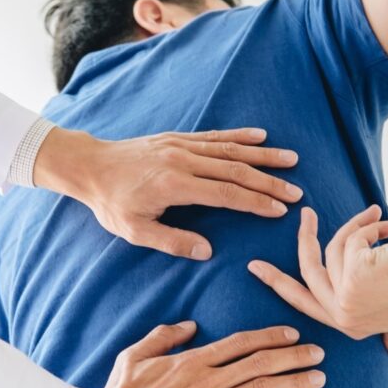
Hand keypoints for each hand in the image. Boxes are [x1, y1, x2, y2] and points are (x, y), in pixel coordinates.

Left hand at [34, 127, 301, 259]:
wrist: (89, 165)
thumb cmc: (111, 202)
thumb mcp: (134, 230)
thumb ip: (171, 241)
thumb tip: (207, 251)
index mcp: (174, 185)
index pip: (225, 194)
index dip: (254, 202)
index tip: (279, 210)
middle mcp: (182, 161)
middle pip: (235, 170)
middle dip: (268, 182)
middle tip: (297, 192)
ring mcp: (181, 146)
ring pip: (229, 150)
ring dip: (262, 155)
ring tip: (291, 160)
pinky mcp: (177, 138)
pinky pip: (214, 136)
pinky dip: (239, 136)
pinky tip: (260, 135)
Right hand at [77, 323, 325, 387]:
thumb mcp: (134, 355)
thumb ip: (162, 336)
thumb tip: (188, 325)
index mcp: (193, 360)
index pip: (240, 343)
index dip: (269, 337)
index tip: (292, 334)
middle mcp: (210, 380)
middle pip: (260, 363)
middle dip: (294, 356)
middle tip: (319, 352)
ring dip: (295, 382)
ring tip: (319, 377)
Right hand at [247, 205, 387, 362]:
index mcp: (352, 327)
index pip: (305, 303)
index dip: (279, 283)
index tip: (257, 268)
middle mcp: (345, 318)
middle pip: (305, 273)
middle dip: (302, 241)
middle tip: (304, 214)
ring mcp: (346, 301)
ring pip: (332, 249)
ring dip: (358, 226)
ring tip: (382, 217)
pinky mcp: (351, 279)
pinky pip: (348, 240)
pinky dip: (369, 228)